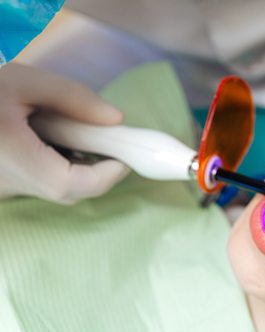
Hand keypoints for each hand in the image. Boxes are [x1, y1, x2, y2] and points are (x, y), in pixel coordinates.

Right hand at [0, 63, 127, 202]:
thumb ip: (74, 98)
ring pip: (53, 188)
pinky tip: (48, 139)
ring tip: (70, 133)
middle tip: (106, 143)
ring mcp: (1, 188)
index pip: (69, 184)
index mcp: (10, 155)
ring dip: (75, 166)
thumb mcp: (24, 81)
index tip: (124, 158)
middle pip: (66, 190)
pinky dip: (54, 164)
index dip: (105, 176)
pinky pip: (37, 182)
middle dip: (95, 170)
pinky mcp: (0, 186)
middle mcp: (5, 181)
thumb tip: (115, 120)